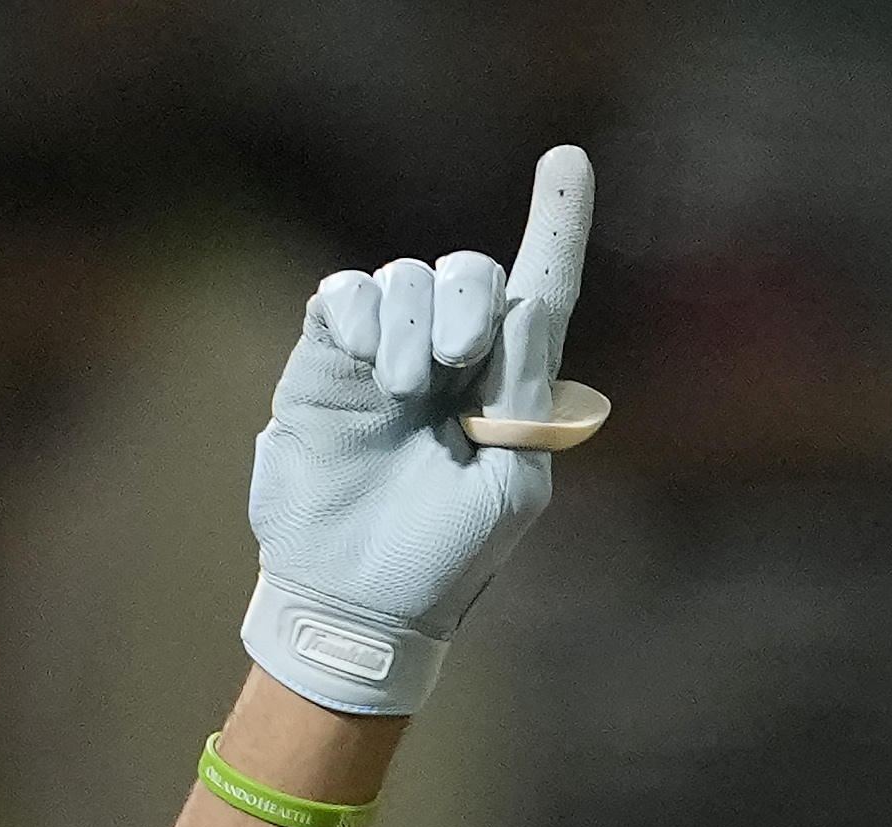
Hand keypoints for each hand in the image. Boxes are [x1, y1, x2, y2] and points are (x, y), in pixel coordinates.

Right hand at [241, 143, 595, 717]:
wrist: (355, 601)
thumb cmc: (443, 560)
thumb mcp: (513, 484)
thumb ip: (530, 396)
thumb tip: (522, 313)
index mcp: (505, 385)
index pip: (537, 289)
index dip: (556, 223)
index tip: (566, 161)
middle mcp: (447, 359)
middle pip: (468, 272)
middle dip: (466, 303)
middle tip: (451, 370)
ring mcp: (382, 358)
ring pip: (405, 279)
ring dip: (411, 324)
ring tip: (402, 392)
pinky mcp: (325, 366)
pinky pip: (343, 297)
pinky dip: (358, 314)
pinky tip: (365, 363)